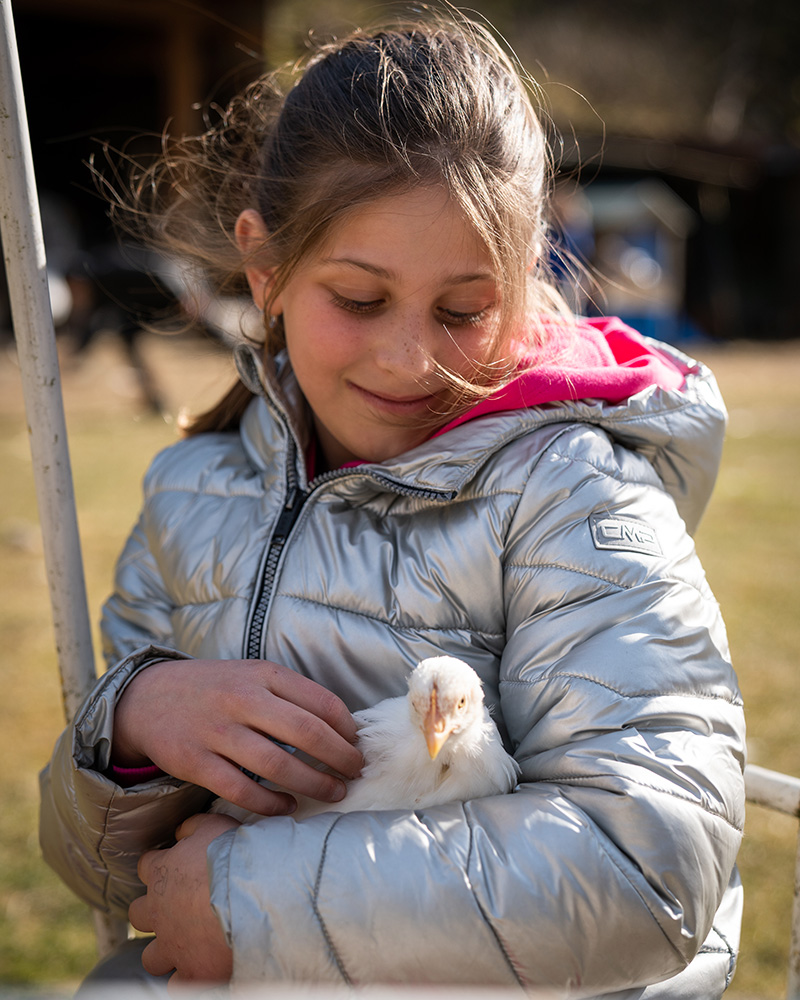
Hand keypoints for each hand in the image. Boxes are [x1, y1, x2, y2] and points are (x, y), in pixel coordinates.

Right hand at [112, 658, 362, 814]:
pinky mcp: (195, 762)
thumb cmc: (215, 689)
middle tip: (355, 773)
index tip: (358, 745)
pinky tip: (288, 807)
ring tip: (333, 792)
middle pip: (308, 734)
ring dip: (314, 784)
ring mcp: (217, 732)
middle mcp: (243, 700)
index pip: (321, 702)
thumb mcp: (253, 676)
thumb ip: (291, 695)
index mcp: (263, 674)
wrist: (147, 697)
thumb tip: (341, 727)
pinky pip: (242, 790)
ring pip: (279, 766)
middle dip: (340, 758)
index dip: (347, 729)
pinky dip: (271, 803)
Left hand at [129, 813, 236, 987]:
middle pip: (138, 914)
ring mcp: (172, 945)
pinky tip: (201, 970)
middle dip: (154, 912)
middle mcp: (159, 911)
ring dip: (165, 951)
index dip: (159, 865)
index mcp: (162, 872)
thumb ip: (192, 827)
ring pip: (151, 957)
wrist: (253, 892)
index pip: (146, 866)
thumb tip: (181, 831)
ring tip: (188, 945)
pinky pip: (177, 986)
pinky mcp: (192, 972)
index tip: (173, 866)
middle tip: (178, 908)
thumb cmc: (233, 854)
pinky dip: (187, 980)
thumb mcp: (213, 824)